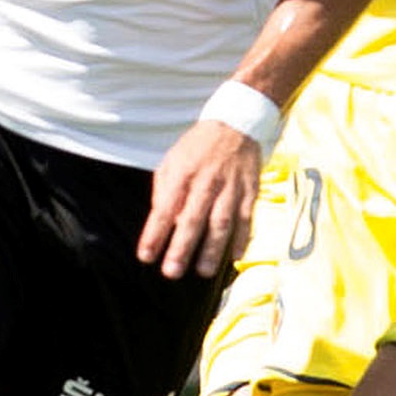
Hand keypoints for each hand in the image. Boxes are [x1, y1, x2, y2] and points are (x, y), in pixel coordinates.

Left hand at [138, 117, 262, 280]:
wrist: (236, 123)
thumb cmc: (198, 147)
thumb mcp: (172, 160)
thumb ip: (164, 190)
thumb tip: (166, 222)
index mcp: (183, 172)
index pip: (164, 208)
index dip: (154, 233)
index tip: (146, 256)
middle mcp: (207, 180)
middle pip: (193, 218)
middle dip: (182, 247)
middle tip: (171, 272)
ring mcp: (231, 186)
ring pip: (221, 222)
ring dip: (212, 249)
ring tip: (203, 271)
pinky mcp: (250, 190)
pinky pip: (246, 218)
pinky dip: (241, 239)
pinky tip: (234, 257)